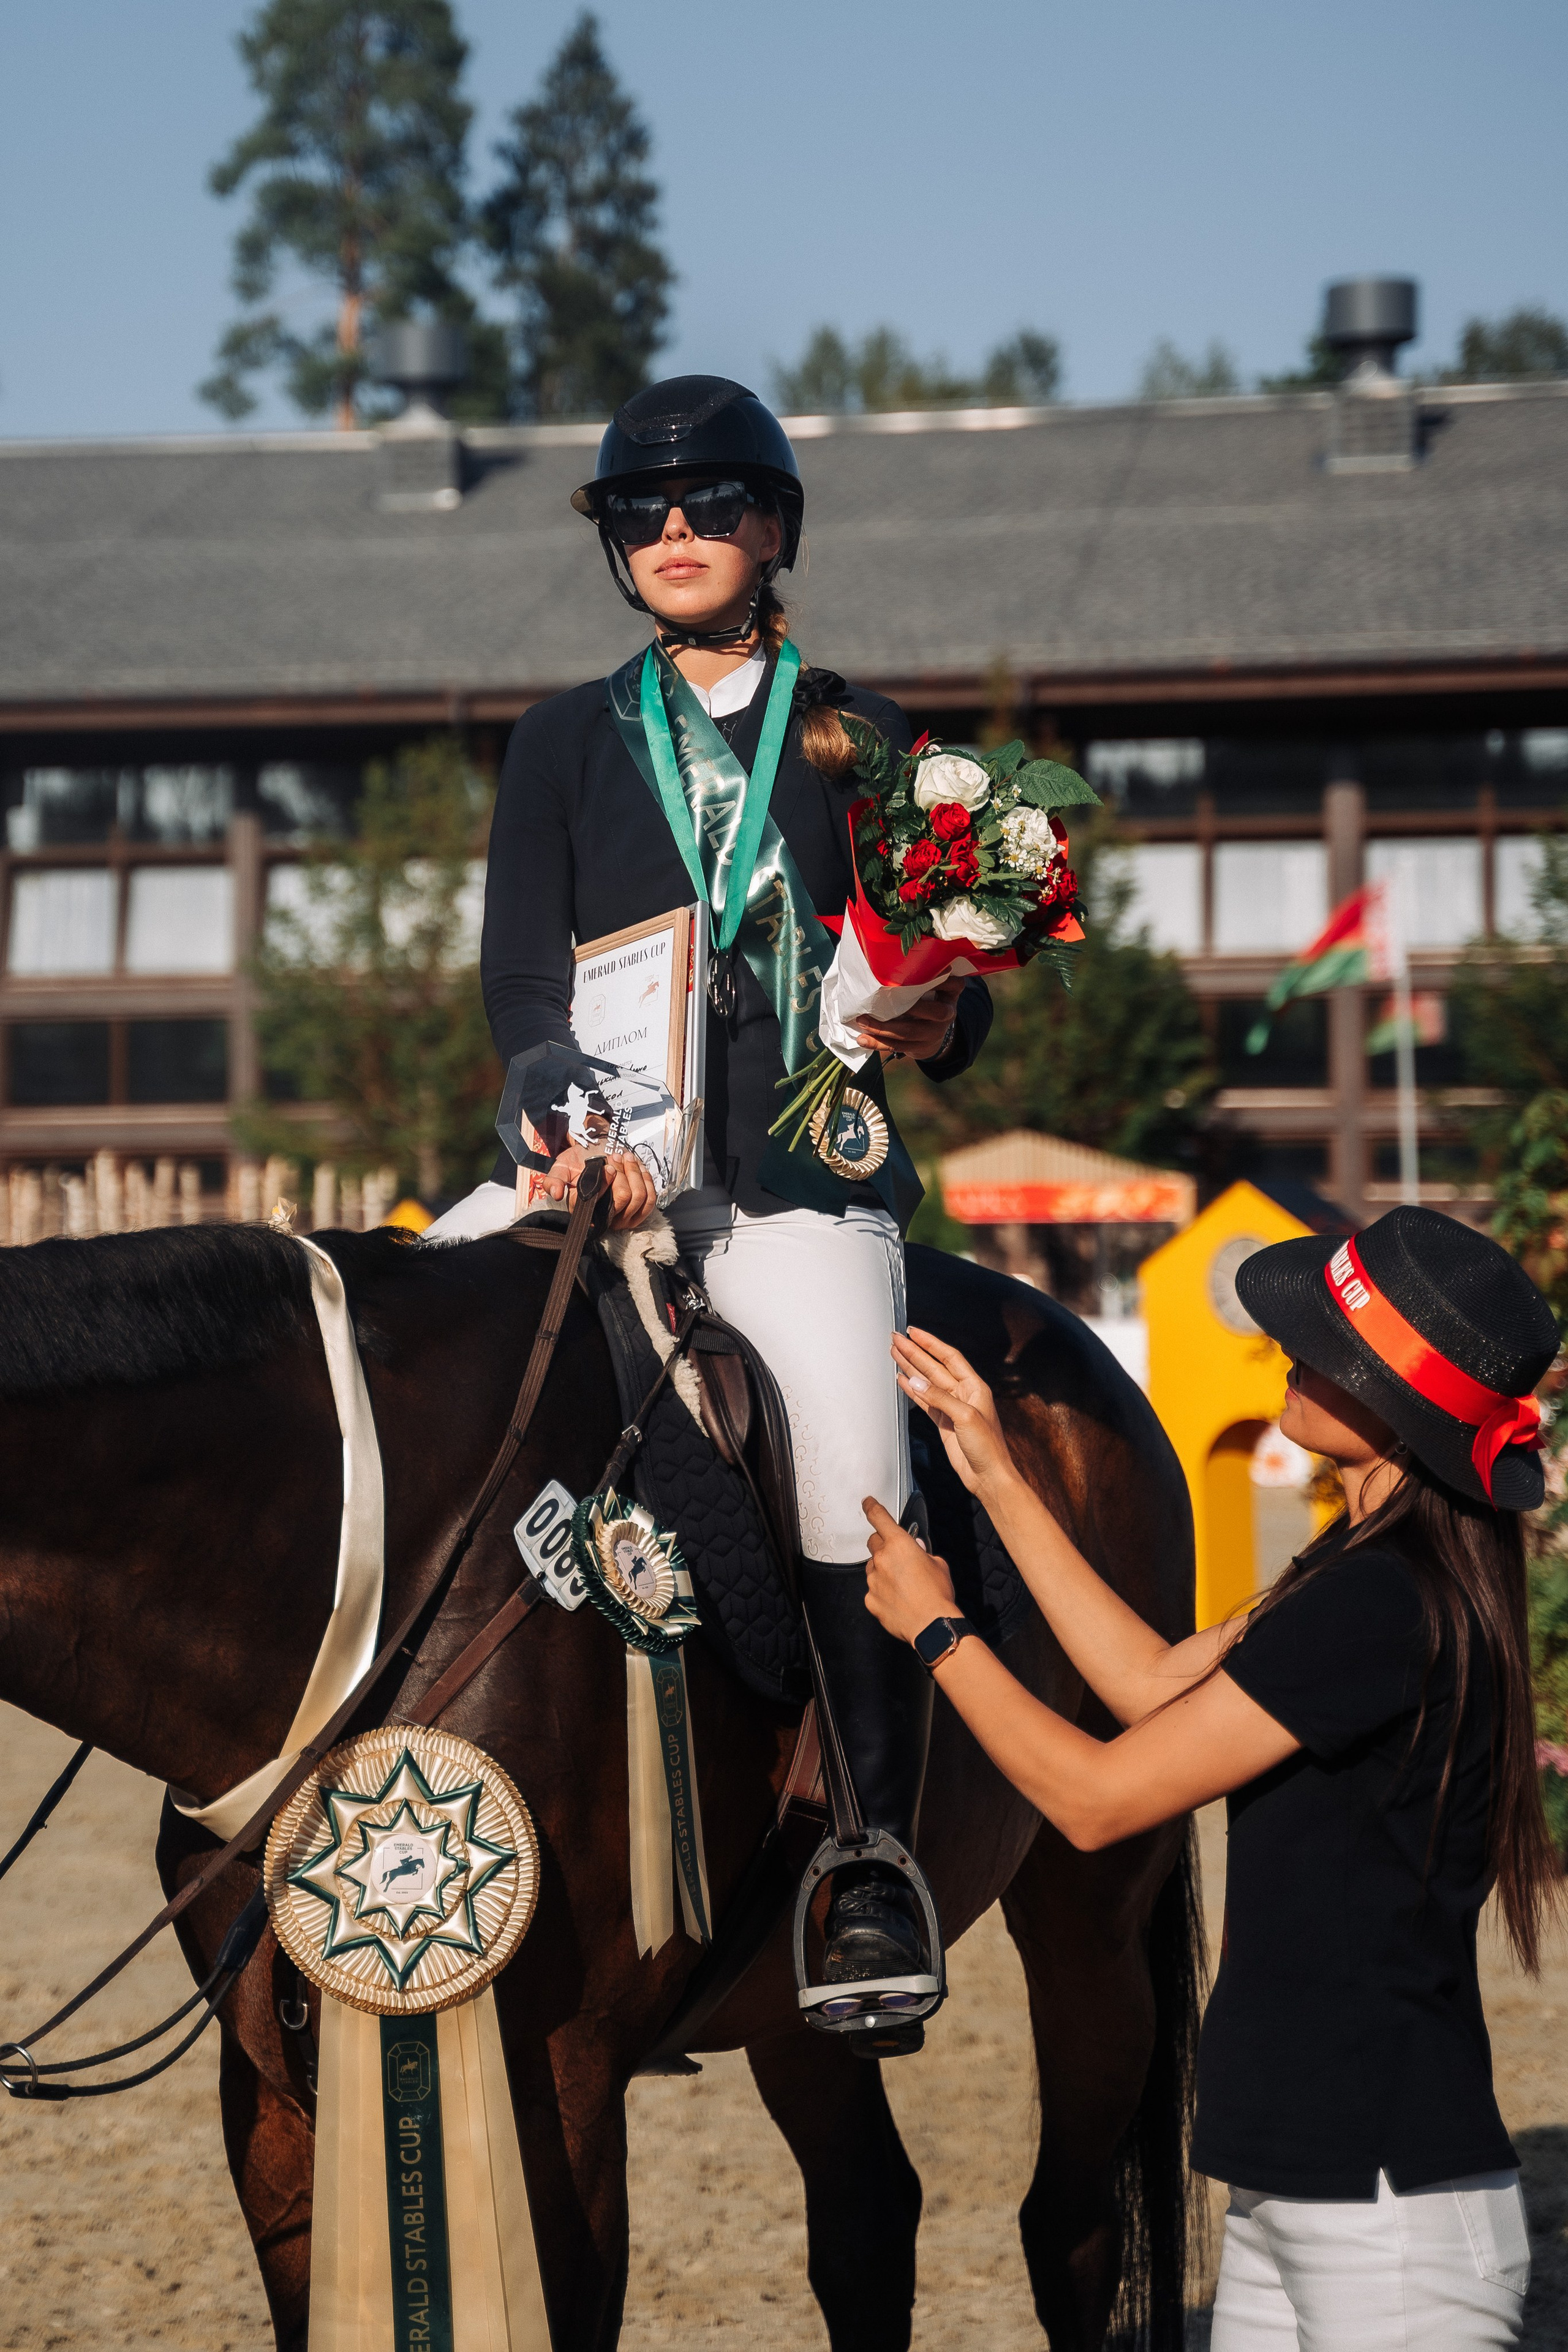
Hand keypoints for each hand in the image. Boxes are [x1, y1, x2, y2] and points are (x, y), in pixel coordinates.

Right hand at [541, 1145, 657, 1232]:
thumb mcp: (561, 1169)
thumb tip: (556, 1194)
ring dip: (634, 1173)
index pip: (600, 1202)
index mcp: (584, 1211)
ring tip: (625, 1159)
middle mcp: (604, 1219)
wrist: (596, 1155)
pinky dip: (646, 1180)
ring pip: (639, 1197)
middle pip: (623, 1198)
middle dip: (623, 1173)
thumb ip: (554, 1180)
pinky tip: (638, 1168)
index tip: (606, 1166)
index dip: (605, 1181)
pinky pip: (650, 1200)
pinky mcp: (638, 1212)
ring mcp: (623, 1217)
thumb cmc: (578, 1163)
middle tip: (615, 1159)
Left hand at [854, 973, 964, 1061]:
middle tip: (880, 1001)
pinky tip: (863, 1040)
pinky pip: (899, 1046)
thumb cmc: (927, 997)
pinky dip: (878, 1043)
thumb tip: (890, 956)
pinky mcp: (922, 1047)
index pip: (954, 983)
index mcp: (952, 992)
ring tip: (862, 1021)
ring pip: (910, 1032)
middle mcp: (948, 1012)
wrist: (933, 1033)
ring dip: (883, 1028)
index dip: (942, 979)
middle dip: (908, 1007)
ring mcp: (936, 1032)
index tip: (925, 971)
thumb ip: (924, 974)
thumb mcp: (934, 984)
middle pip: (934, 1012)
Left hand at [863, 1496, 957, 1643]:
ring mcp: (874, 1580)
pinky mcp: (870, 1599)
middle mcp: (882, 1559)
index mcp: (899, 1544)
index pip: (879, 1518)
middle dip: (883, 1545)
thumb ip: (924, 1553)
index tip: (867, 1502)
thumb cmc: (937, 1595)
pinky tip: (897, 1600)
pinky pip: (873, 1590)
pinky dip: (882, 1592)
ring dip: (883, 1571)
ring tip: (903, 1585)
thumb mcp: (939, 1565)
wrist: (931, 1625)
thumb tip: (918, 1550)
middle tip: (897, 1557)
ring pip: (873, 1568)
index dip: (871, 1507)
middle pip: (873, 1543)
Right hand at [891, 1327, 1017, 1496]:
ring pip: (927, 1382)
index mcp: (975, 1387)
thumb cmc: (988, 1447)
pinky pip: (924, 1401)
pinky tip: (902, 1380)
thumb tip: (915, 1381)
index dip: (931, 1343)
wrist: (988, 1476)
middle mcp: (963, 1394)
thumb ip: (939, 1397)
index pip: (949, 1357)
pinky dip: (912, 1390)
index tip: (914, 1332)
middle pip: (934, 1367)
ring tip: (895, 1353)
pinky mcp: (943, 1422)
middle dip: (915, 1353)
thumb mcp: (965, 1417)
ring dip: (911, 1367)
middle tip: (896, 1339)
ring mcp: (952, 1407)